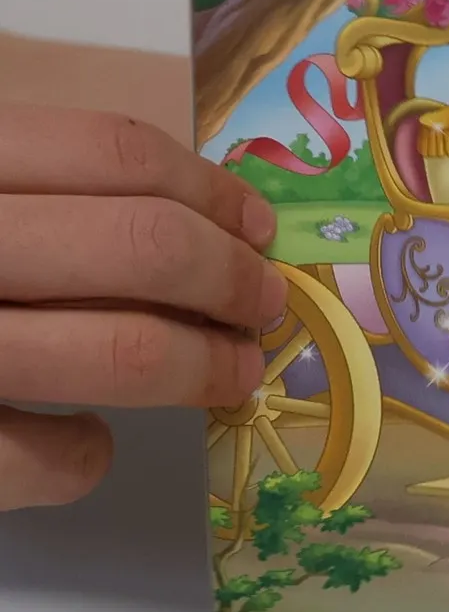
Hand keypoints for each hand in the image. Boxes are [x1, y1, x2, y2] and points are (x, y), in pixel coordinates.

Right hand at [1, 105, 283, 508]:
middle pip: (143, 246)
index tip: (256, 228)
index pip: (111, 153)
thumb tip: (187, 219)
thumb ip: (20, 191)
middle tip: (262, 305)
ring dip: (204, 368)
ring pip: (119, 352)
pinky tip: (82, 443)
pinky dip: (86, 458)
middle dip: (233, 282)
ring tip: (227, 373)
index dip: (212, 194)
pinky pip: (48, 459)